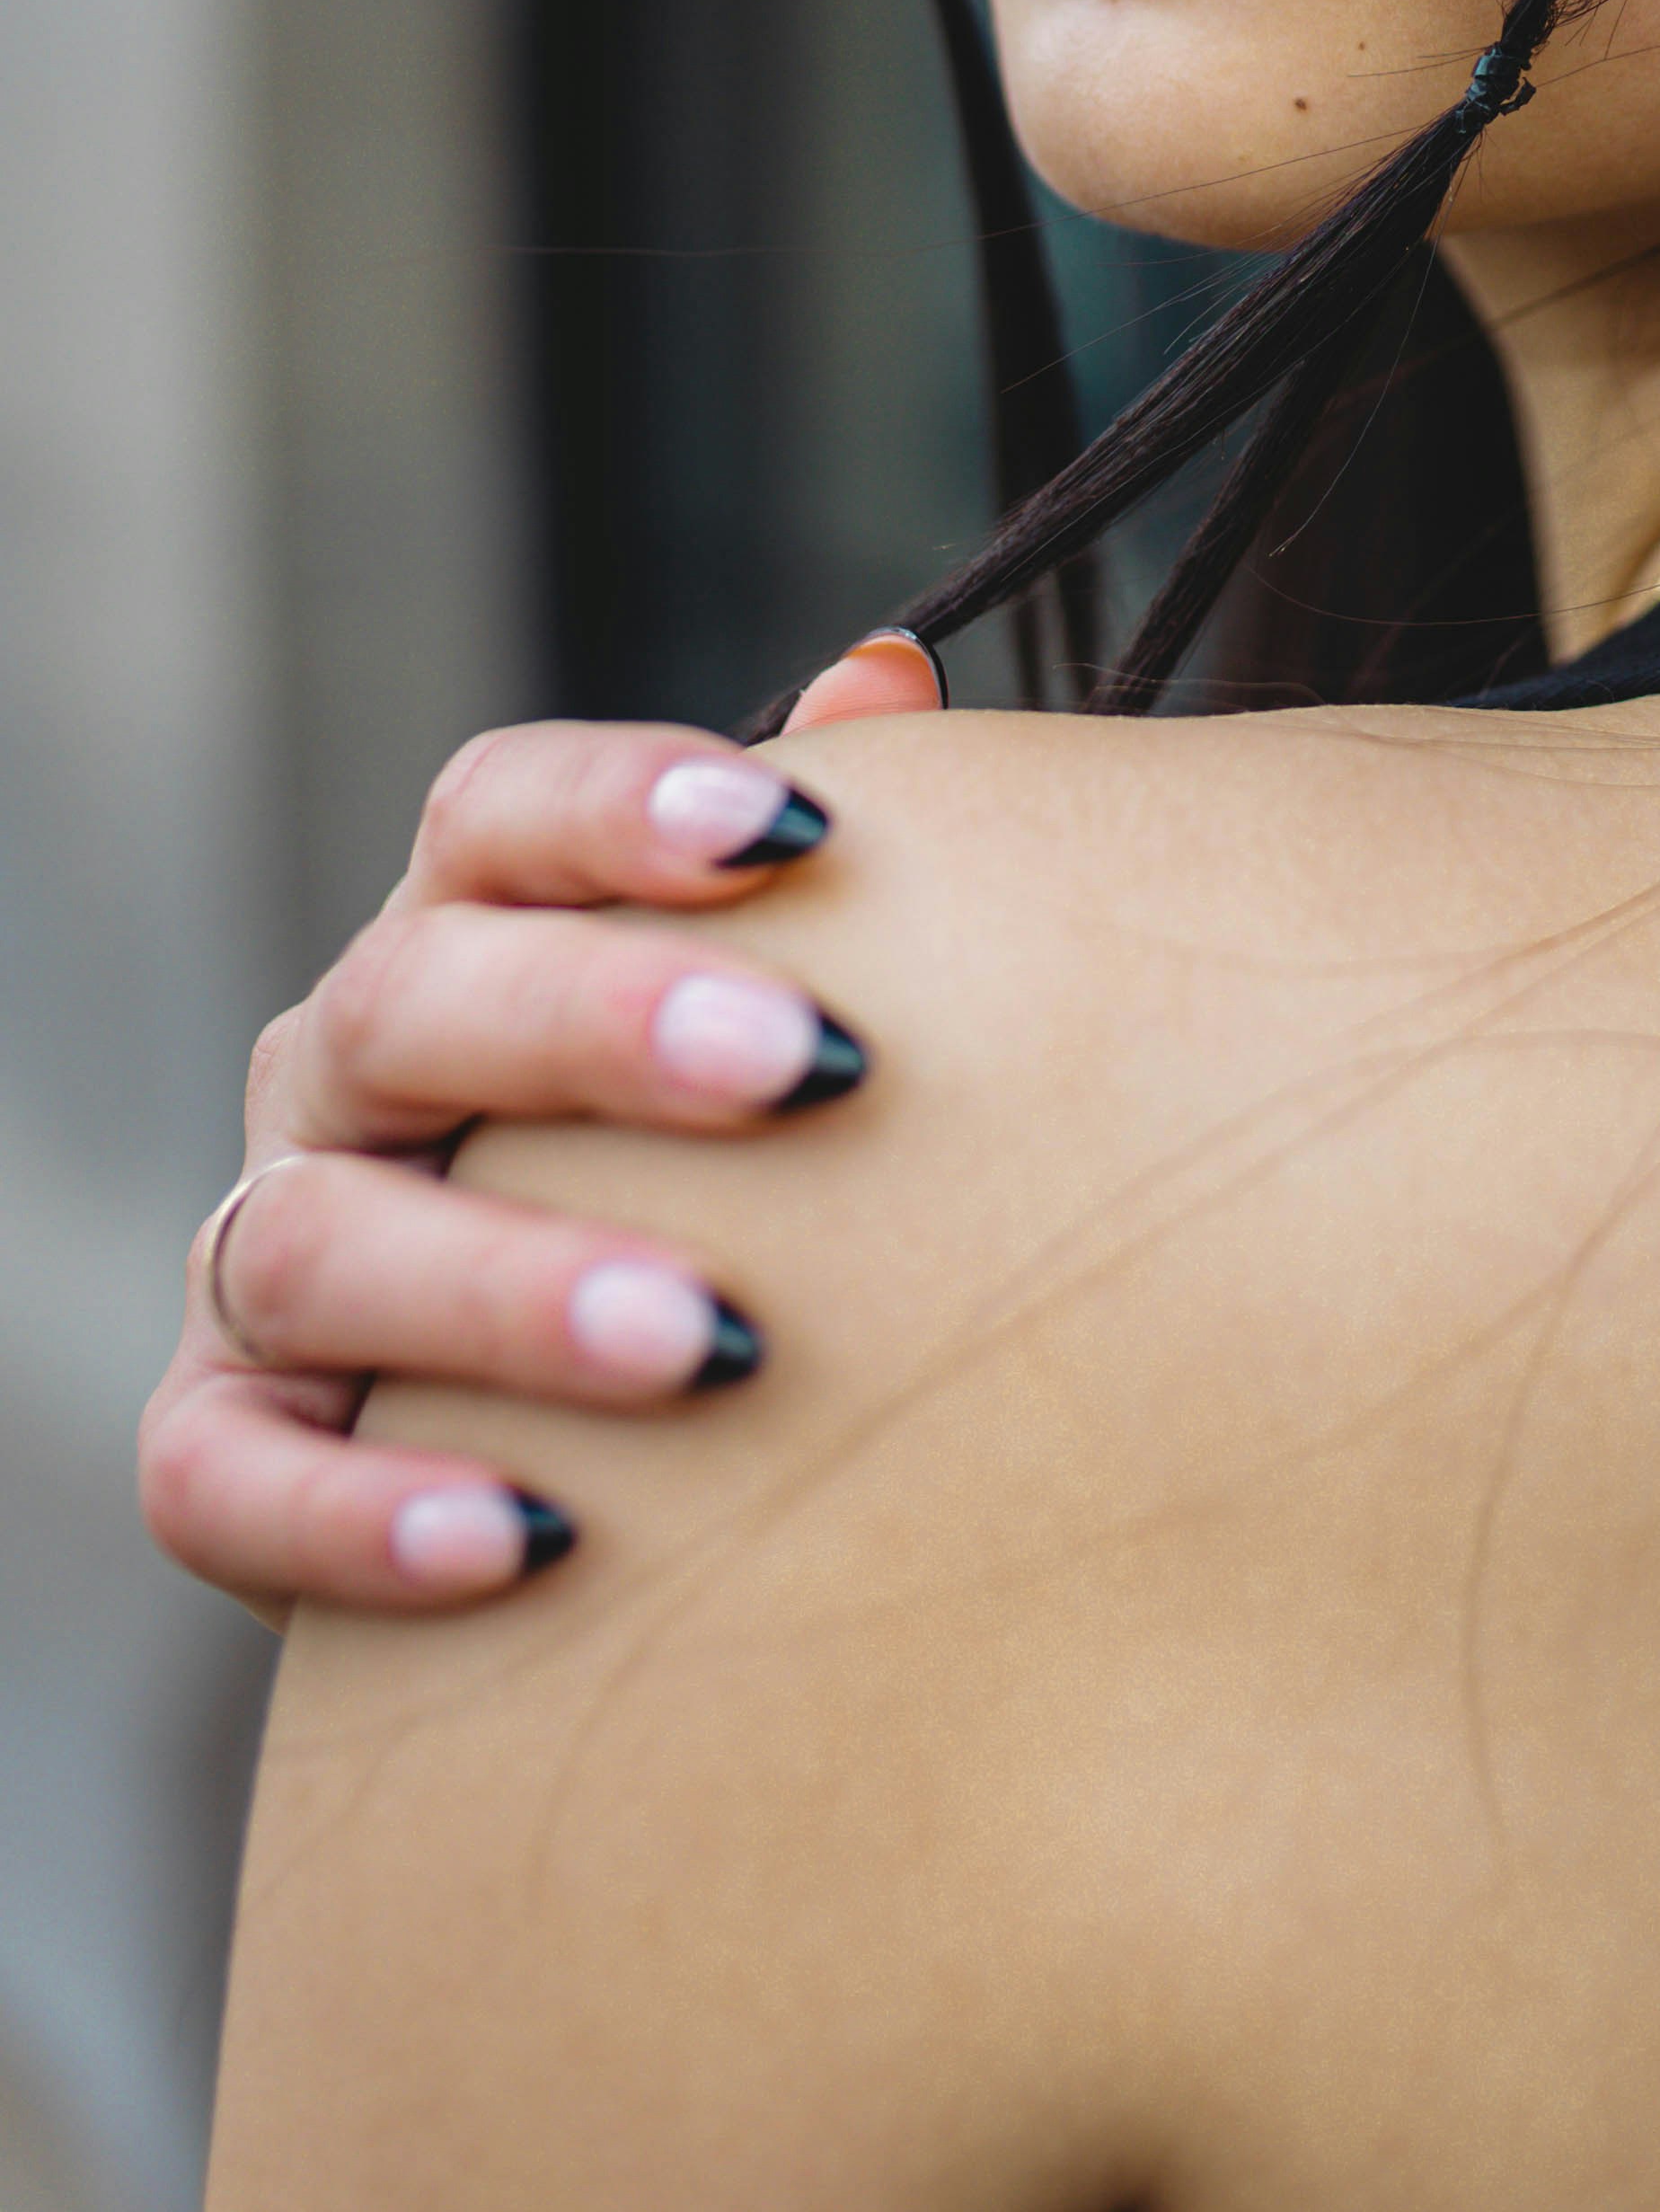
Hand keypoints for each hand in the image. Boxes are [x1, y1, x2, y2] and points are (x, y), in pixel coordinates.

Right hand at [138, 638, 942, 1628]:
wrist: (602, 1417)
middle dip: (601, 1027)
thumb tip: (893, 672)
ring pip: (321, 1245)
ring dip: (511, 1289)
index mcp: (464, 933)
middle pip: (415, 1003)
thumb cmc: (718, 1157)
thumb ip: (815, 857)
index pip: (495, 814)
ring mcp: (259, 1257)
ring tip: (711, 1339)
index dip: (623, 805)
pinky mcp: (215, 1446)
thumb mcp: (765, 999)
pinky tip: (527, 1539)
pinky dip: (356, 1515)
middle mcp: (337, 1075)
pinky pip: (227, 1481)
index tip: (795, 830)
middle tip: (804, 1068)